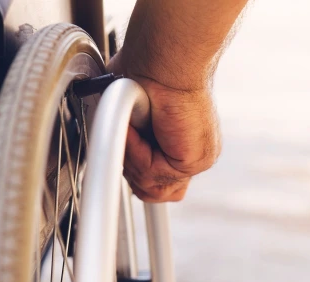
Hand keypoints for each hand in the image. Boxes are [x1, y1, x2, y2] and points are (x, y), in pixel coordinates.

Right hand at [107, 52, 220, 201]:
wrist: (164, 60)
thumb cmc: (145, 74)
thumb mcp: (128, 115)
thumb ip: (126, 140)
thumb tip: (115, 148)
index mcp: (181, 147)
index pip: (161, 186)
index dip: (137, 177)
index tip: (121, 160)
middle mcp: (191, 157)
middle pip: (153, 193)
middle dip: (130, 167)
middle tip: (126, 134)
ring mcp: (194, 161)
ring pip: (148, 186)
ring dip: (130, 157)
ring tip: (132, 125)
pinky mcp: (191, 161)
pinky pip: (150, 172)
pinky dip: (135, 149)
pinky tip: (138, 125)